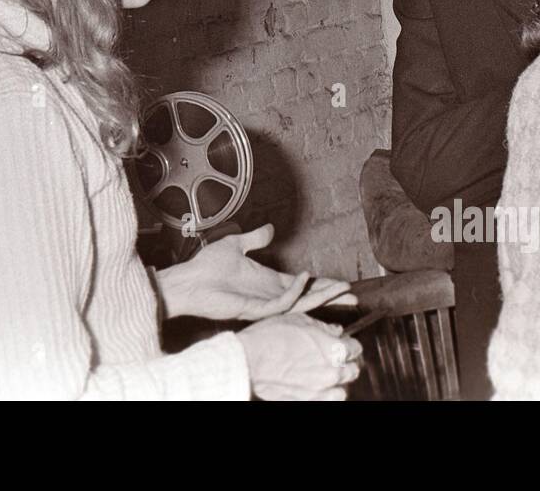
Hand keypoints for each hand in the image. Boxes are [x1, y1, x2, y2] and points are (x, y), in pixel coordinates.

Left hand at [156, 224, 355, 321]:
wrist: (187, 280)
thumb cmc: (206, 267)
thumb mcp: (235, 245)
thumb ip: (255, 238)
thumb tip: (271, 229)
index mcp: (267, 282)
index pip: (301, 286)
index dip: (321, 284)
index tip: (341, 283)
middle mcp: (269, 295)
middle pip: (307, 297)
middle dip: (329, 295)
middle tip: (352, 293)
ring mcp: (262, 304)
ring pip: (299, 303)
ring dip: (320, 296)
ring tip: (340, 288)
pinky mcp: (253, 309)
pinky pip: (279, 303)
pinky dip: (294, 292)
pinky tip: (304, 277)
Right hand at [238, 314, 362, 400]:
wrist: (248, 361)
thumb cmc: (270, 337)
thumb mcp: (298, 320)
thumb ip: (322, 327)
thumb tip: (336, 331)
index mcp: (333, 349)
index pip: (355, 348)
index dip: (349, 344)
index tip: (343, 343)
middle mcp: (332, 372)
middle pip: (352, 370)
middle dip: (346, 363)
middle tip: (334, 358)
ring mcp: (320, 391)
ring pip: (342, 390)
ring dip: (337, 383)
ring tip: (325, 376)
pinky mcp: (308, 402)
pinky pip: (327, 401)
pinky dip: (325, 395)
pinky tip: (315, 388)